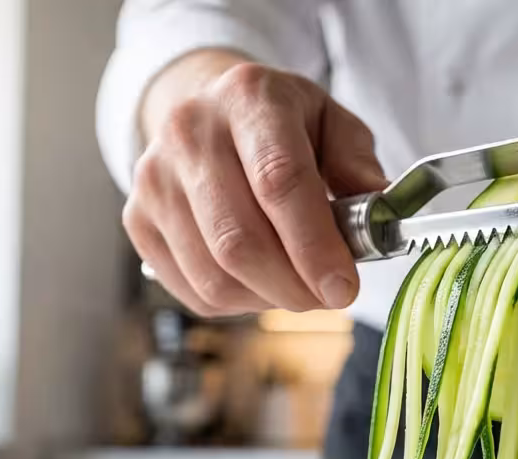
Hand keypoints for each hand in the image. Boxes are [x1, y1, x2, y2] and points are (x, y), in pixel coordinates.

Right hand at [124, 51, 387, 316]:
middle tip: (328, 297)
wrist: (209, 112)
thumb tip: (380, 214)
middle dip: (294, 286)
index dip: (314, 245)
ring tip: (297, 284)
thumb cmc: (281, 125)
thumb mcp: (332, 122)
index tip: (343, 287)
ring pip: (215, 275)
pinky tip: (260, 281)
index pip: (279, 182)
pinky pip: (193, 290)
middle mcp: (190, 133)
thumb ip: (358, 165)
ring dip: (268, 298)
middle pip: (240, 239)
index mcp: (248, 97)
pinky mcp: (138, 220)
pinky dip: (238, 302)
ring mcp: (154, 178)